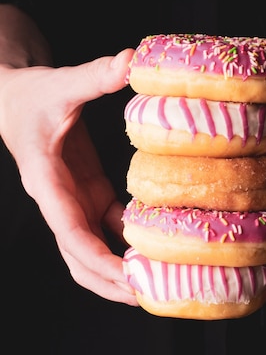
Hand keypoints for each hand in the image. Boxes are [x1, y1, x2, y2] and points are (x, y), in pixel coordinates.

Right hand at [0, 49, 137, 304]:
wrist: (18, 102)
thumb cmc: (33, 96)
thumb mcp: (61, 83)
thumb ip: (94, 75)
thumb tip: (131, 59)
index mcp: (47, 183)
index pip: (70, 232)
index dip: (97, 259)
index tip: (127, 277)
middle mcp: (60, 202)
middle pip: (80, 258)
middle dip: (111, 281)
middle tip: (151, 295)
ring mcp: (74, 202)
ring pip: (93, 250)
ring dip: (119, 270)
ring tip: (158, 282)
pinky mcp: (88, 194)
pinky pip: (108, 228)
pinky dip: (128, 242)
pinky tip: (158, 246)